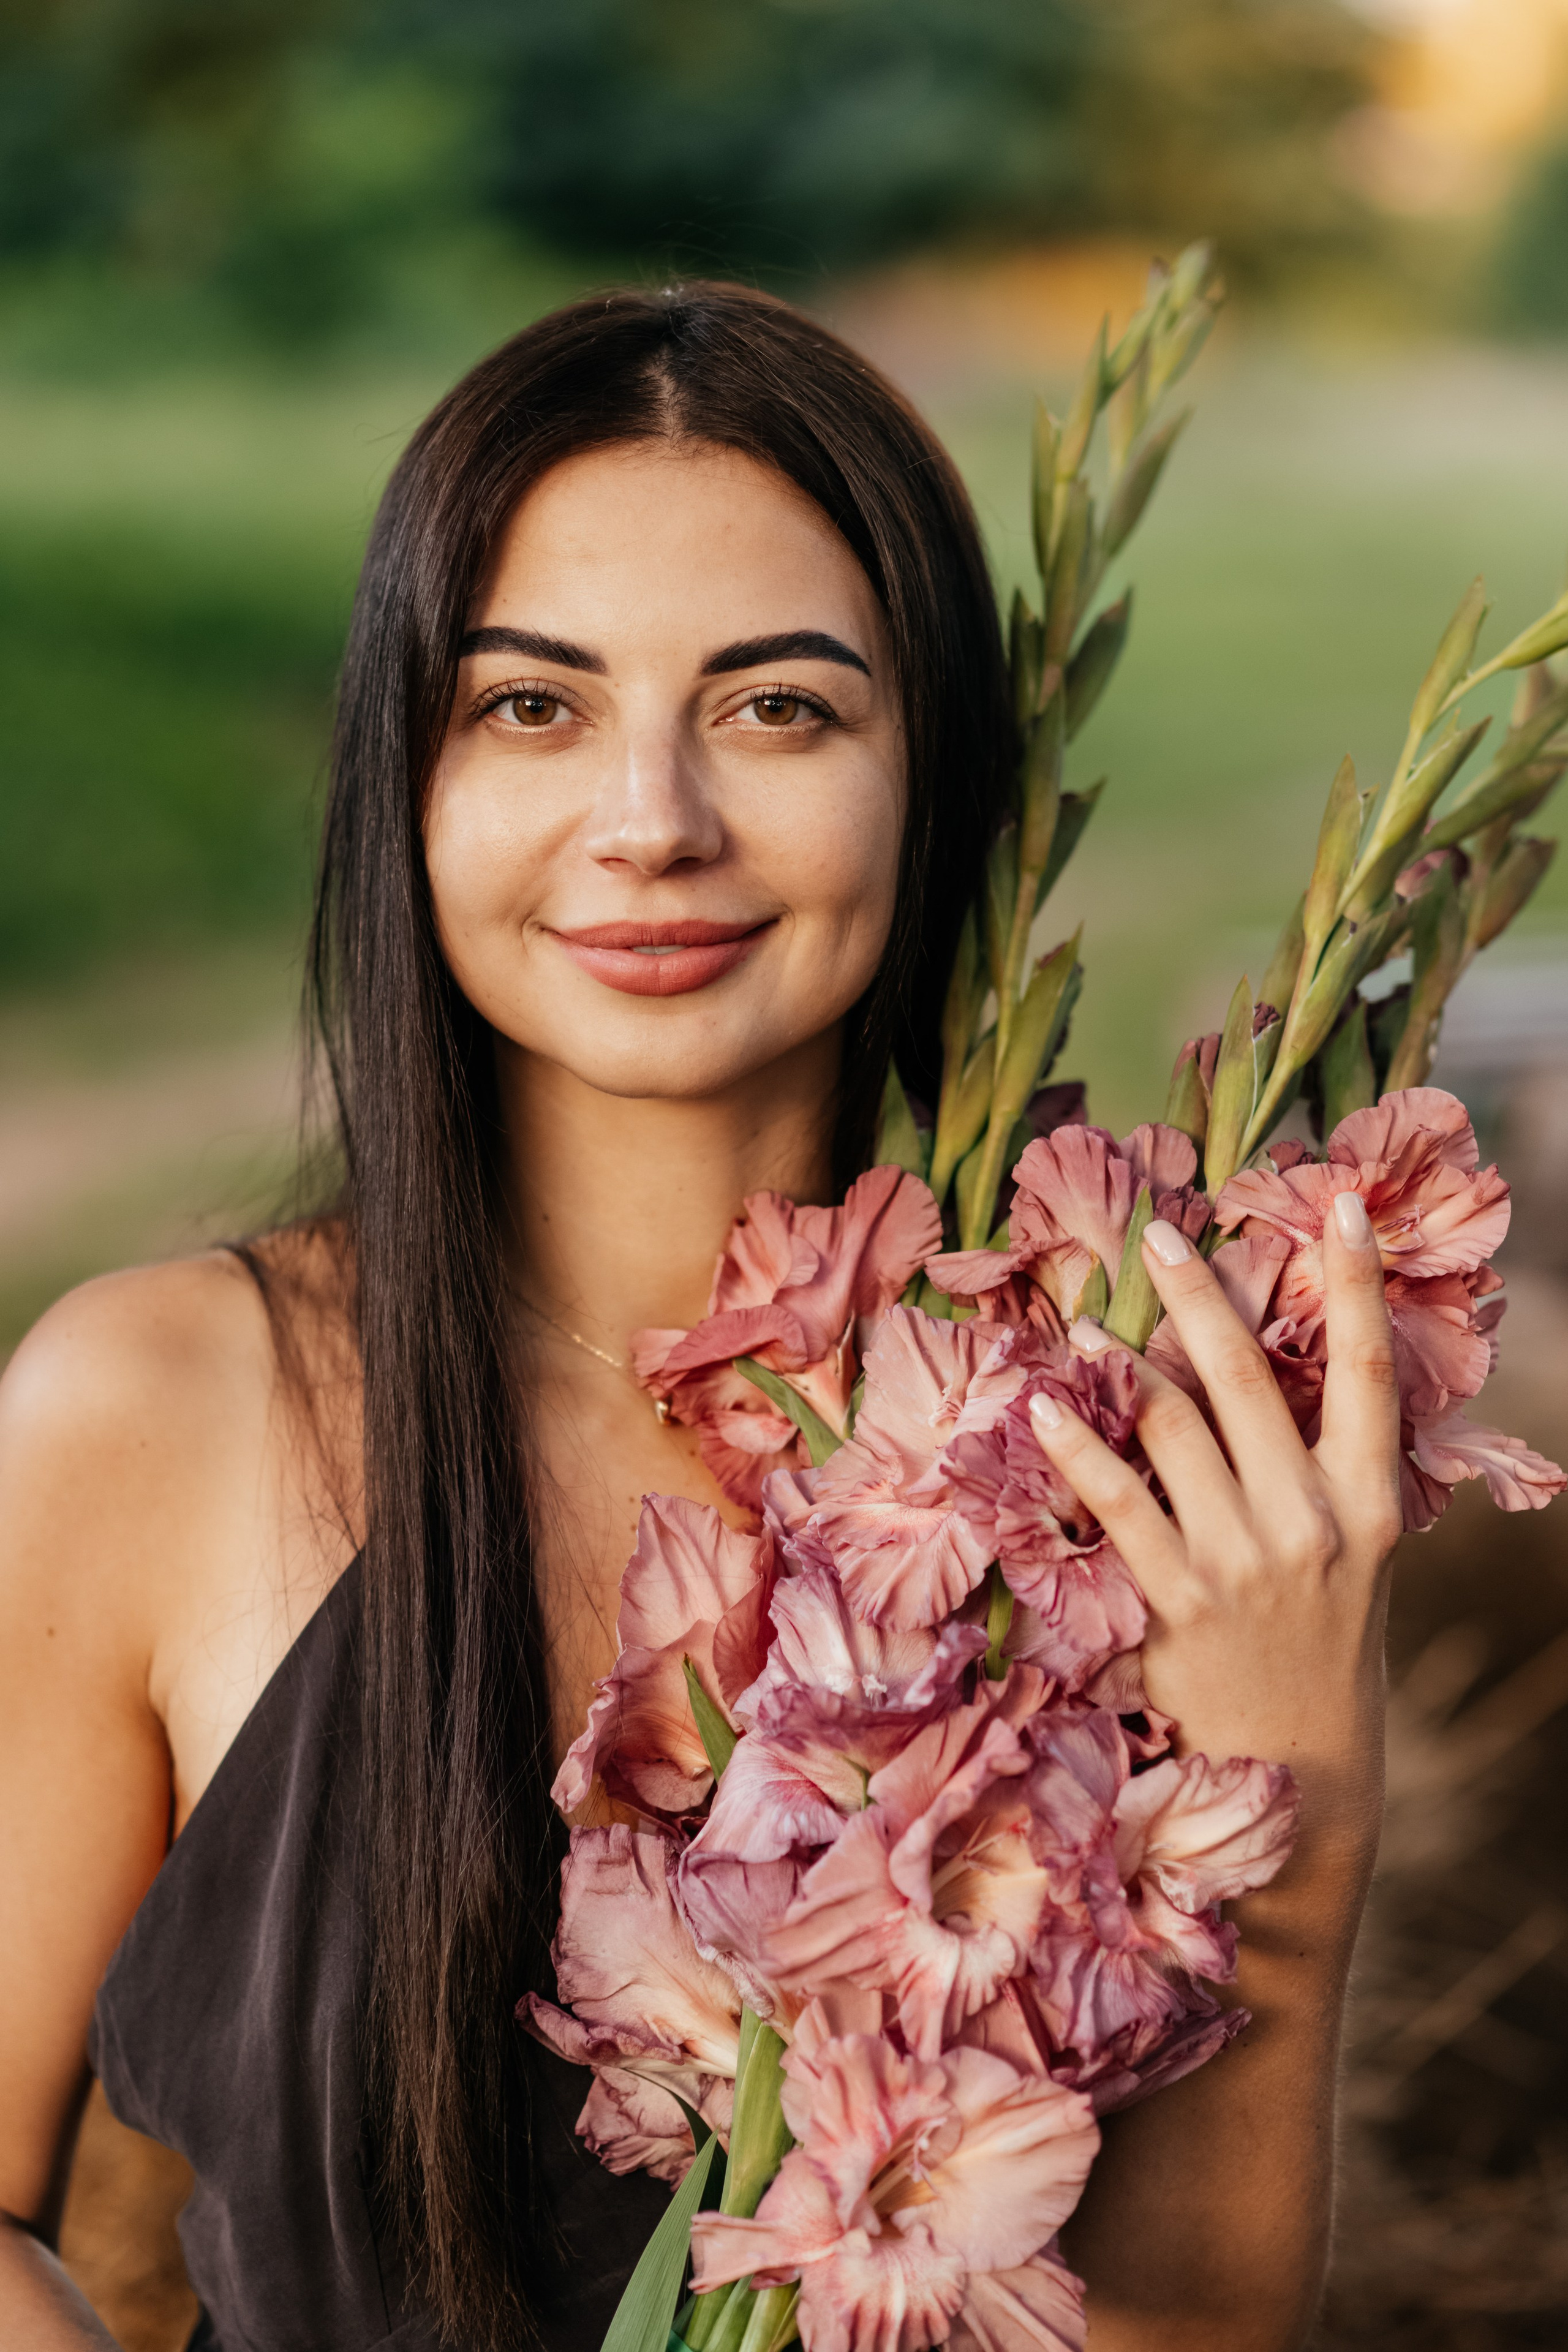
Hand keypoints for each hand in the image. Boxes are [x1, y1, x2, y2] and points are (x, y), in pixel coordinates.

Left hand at [1028, 1191, 1401, 1867]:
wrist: (1308, 1772)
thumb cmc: (1321, 1645)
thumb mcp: (1351, 1554)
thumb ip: (1316, 1470)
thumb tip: (1263, 1375)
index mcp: (1368, 1499)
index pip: (1369, 1367)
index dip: (1355, 1279)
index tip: (1335, 1201)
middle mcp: (1314, 1519)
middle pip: (1246, 1377)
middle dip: (1199, 1294)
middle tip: (1158, 1235)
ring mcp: (1247, 1561)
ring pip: (1174, 1427)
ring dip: (1123, 1365)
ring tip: (1084, 1324)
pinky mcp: (1182, 1602)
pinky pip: (1120, 1505)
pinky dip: (1078, 1451)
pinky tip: (1043, 1411)